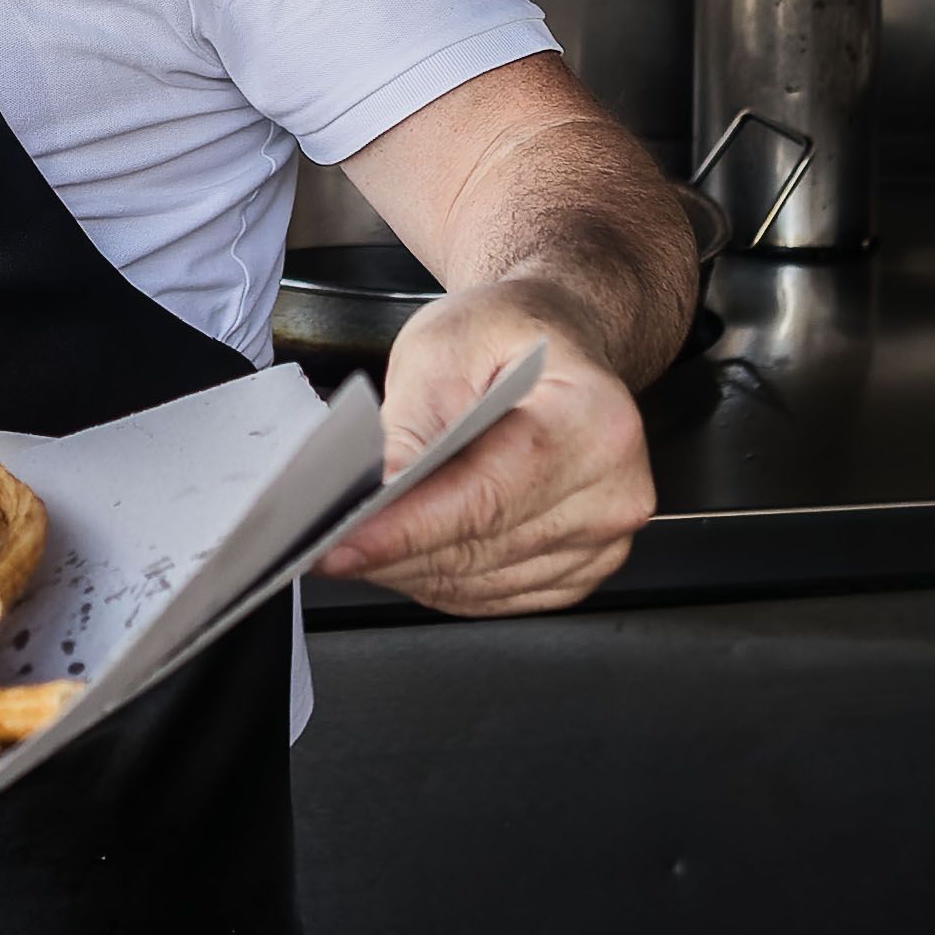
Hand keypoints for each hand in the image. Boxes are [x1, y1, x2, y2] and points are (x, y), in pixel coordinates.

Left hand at [318, 275, 654, 614]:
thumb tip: (372, 502)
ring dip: (409, 570)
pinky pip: (494, 597)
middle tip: (321, 541)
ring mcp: (603, 539)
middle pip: (479, 548)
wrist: (553, 342)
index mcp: (594, 422)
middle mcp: (613, 489)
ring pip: (479, 583)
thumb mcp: (442, 349)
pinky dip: (441, 580)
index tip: (341, 545)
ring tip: (360, 540)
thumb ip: (408, 429)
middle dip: (390, 552)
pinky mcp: (582, 570)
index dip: (406, 529)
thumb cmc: (507, 337)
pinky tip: (410, 551)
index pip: (486, 497)